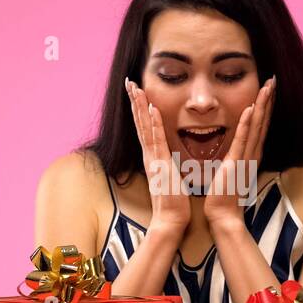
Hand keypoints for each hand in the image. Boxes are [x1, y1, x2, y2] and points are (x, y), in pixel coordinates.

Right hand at [125, 78, 189, 233]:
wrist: (170, 220)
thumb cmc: (173, 202)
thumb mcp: (170, 177)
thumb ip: (167, 165)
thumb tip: (168, 158)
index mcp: (153, 158)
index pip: (145, 129)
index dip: (140, 110)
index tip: (136, 92)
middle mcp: (149, 155)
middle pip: (140, 123)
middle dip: (134, 102)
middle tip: (129, 82)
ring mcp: (153, 159)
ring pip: (144, 127)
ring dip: (140, 106)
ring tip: (135, 87)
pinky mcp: (160, 164)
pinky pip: (156, 139)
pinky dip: (153, 123)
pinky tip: (151, 108)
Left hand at [204, 76, 273, 228]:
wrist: (223, 215)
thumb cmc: (223, 195)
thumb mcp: (231, 169)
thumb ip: (234, 157)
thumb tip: (233, 148)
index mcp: (250, 154)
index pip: (259, 125)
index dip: (265, 106)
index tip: (268, 88)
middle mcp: (252, 154)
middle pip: (263, 121)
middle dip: (268, 99)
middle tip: (273, 79)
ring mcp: (246, 158)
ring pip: (256, 126)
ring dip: (262, 105)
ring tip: (267, 86)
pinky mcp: (236, 163)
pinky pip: (242, 140)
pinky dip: (247, 124)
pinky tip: (251, 108)